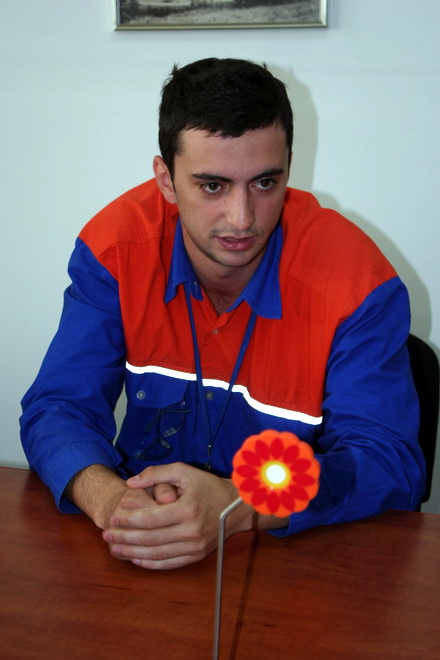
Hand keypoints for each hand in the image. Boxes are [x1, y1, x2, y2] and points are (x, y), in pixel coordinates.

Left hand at [102, 462, 247, 569]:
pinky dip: (150, 563)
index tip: (113, 518)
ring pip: (156, 553)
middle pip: (150, 538)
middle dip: (125, 538)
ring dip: (132, 553)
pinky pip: (169, 563)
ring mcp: (194, 546)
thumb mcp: (184, 471)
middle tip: (106, 535)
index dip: (129, 520)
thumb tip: (131, 483)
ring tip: (114, 548)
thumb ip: (156, 473)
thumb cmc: (207, 486)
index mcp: (187, 509)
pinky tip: (135, 558)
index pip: (150, 519)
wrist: (234, 506)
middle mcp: (191, 531)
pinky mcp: (196, 556)